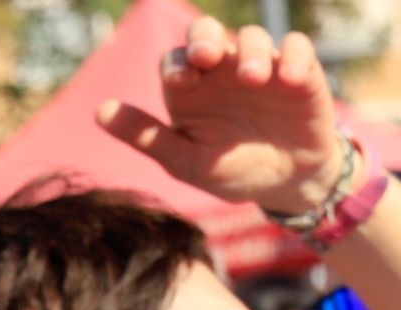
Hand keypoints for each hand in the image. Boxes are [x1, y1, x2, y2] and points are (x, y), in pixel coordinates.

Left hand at [95, 16, 346, 216]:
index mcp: (189, 90)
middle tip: (207, 55)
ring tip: (253, 79)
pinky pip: (296, 49)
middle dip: (205, 39)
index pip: (174, 63)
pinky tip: (289, 79)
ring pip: (252, 38)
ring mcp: (260, 67)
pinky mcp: (299, 71)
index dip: (175, 65)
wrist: (285, 183)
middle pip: (207, 35)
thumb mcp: (186, 161)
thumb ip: (147, 137)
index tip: (181, 81)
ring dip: (250, 52)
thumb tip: (100, 112)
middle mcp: (221, 72)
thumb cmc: (230, 169)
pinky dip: (294, 57)